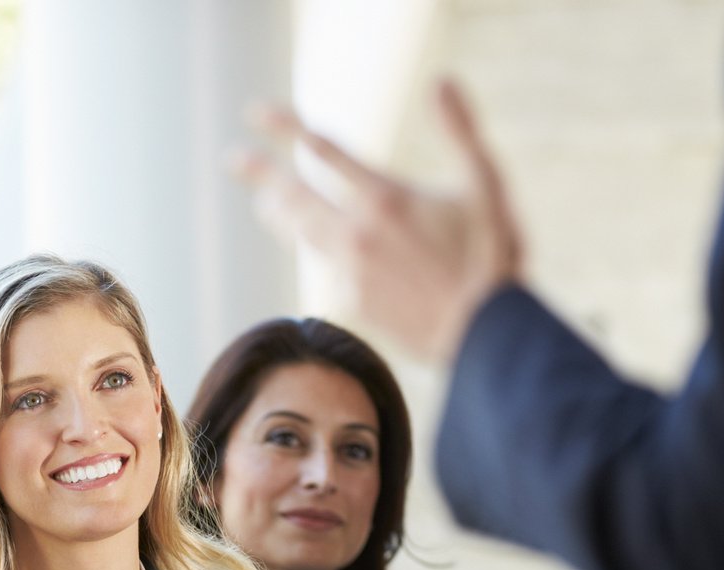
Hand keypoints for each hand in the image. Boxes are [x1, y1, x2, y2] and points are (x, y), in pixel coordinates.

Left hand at [233, 80, 523, 361]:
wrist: (483, 335)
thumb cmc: (491, 256)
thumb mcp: (485, 184)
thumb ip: (460, 130)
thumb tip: (441, 80)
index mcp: (386, 196)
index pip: (322, 150)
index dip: (287, 128)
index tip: (258, 114)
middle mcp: (358, 232)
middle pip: (293, 194)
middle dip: (260, 173)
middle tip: (233, 160)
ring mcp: (349, 269)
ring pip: (300, 233)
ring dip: (279, 212)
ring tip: (263, 200)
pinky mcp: (352, 300)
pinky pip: (325, 267)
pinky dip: (318, 250)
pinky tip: (319, 246)